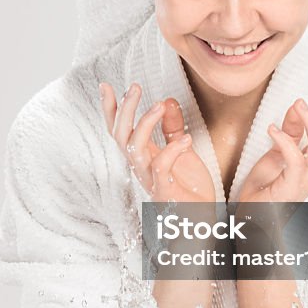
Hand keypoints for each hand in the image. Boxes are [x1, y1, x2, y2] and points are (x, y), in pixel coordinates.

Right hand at [99, 81, 215, 202]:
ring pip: (133, 149)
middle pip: (120, 135)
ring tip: (160, 105)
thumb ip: (173, 128)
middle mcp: (141, 167)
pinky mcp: (164, 192)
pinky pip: (160, 169)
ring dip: (144, 124)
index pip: (120, 129)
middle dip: (124, 109)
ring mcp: (150, 180)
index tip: (105, 85)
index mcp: (144, 155)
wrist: (202, 222)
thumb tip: (168, 100)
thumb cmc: (190, 189)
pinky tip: (185, 138)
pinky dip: (171, 151)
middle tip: (134, 87)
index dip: (110, 109)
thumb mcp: (183, 151)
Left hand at [236, 82, 307, 204]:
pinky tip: (272, 129)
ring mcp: (306, 179)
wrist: (251, 218)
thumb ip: (289, 132)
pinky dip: (285, 141)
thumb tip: (297, 104)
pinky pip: (295, 160)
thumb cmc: (265, 190)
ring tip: (301, 102)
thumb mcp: (276, 153)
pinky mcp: (291, 186)